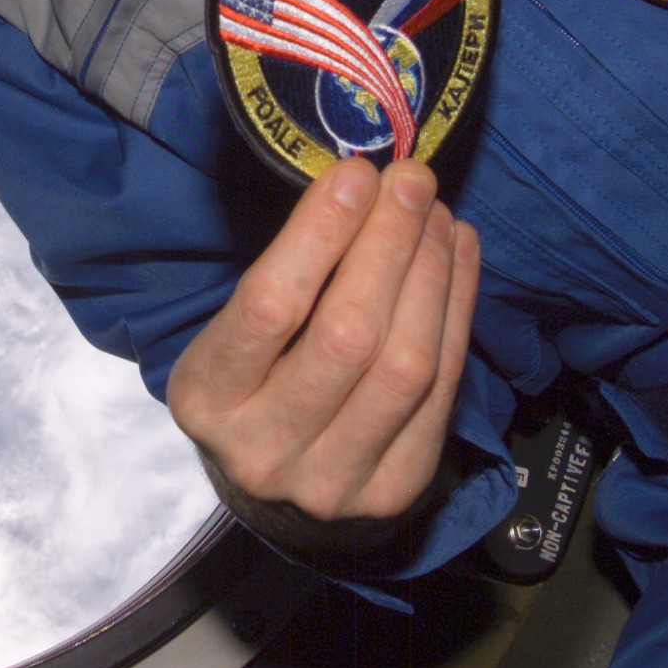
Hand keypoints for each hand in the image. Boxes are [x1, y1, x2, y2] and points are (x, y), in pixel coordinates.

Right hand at [166, 156, 480, 524]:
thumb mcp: (235, 331)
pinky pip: (443, 392)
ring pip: (406, 365)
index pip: (270, 305)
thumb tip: (362, 187)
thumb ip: (288, 274)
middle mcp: (265, 449)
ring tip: (439, 215)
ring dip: (431, 275)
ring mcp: (332, 481)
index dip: (320, 233)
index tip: (355, 174)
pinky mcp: (394, 493)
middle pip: (349, 335)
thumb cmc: (253, 379)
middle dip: (389, 244)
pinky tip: (458, 256)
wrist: (273, 484)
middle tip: (411, 182)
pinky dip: (458, 312)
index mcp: (209, 398)